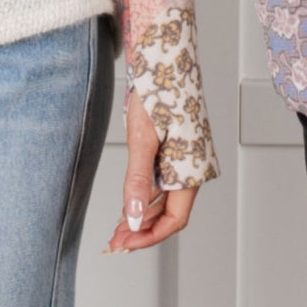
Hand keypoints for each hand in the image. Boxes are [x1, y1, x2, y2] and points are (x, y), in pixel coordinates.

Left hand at [108, 90, 199, 252]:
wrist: (165, 61)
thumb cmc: (159, 92)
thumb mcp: (143, 139)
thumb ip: (137, 180)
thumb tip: (131, 216)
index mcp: (192, 169)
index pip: (175, 220)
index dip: (149, 237)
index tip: (124, 245)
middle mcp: (192, 169)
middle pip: (170, 214)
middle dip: (142, 231)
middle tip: (114, 243)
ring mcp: (184, 161)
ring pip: (165, 201)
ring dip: (142, 217)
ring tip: (117, 229)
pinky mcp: (175, 152)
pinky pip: (162, 184)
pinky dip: (144, 198)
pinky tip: (128, 206)